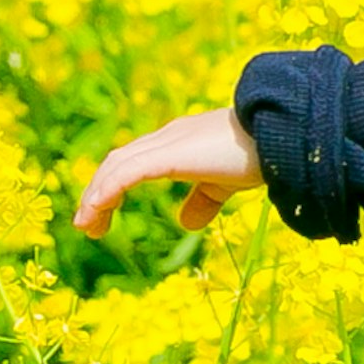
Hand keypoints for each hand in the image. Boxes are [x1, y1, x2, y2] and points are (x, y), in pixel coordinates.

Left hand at [74, 107, 265, 237]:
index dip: (111, 185)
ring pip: (117, 166)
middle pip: (117, 161)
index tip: (101, 214)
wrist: (278, 137)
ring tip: (85, 226)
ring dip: (96, 196)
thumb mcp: (225, 183)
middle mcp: (167, 138)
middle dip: (97, 192)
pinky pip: (127, 172)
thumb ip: (204, 200)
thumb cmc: (257, 155)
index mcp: (177, 143)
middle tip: (86, 225)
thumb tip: (185, 223)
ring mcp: (167, 143)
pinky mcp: (170, 155)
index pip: (132, 160)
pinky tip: (96, 210)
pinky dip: (107, 191)